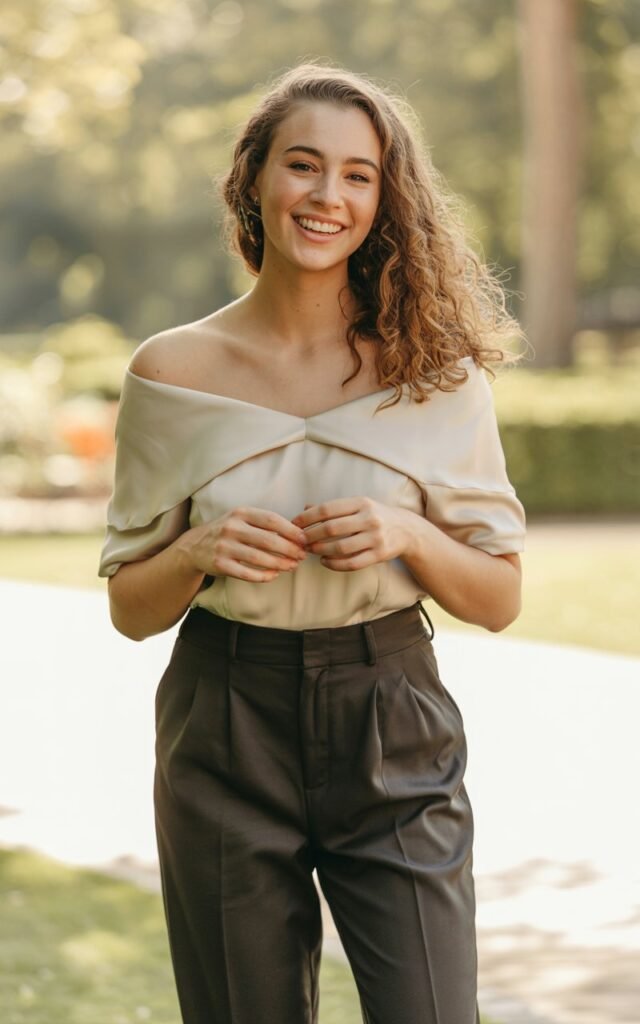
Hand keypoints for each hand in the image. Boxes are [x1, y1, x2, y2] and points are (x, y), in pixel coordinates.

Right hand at [184, 506, 307, 581]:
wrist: (195, 546)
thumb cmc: (228, 531)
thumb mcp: (242, 519)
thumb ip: (264, 523)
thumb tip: (297, 534)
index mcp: (241, 513)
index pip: (272, 520)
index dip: (291, 530)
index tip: (304, 539)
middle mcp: (231, 527)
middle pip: (268, 540)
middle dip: (289, 549)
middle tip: (301, 556)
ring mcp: (224, 546)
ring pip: (259, 558)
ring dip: (279, 564)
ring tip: (292, 566)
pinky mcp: (220, 564)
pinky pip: (246, 573)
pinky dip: (263, 576)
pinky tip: (274, 575)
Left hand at [291, 497, 415, 571]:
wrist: (406, 530)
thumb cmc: (374, 516)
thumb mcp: (358, 506)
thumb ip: (333, 508)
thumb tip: (305, 508)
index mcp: (361, 503)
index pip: (327, 509)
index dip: (308, 517)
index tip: (295, 523)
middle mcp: (370, 519)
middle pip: (331, 528)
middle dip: (311, 535)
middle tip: (300, 540)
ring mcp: (376, 538)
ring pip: (340, 548)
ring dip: (320, 550)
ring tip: (310, 550)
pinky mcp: (379, 555)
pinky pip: (352, 563)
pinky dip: (335, 564)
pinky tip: (324, 561)